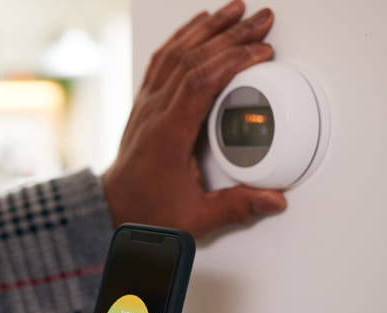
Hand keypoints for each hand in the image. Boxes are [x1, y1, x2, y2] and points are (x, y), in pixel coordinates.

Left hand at [102, 0, 285, 238]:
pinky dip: (184, 36)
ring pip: (175, 52)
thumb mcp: (195, 218)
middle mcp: (154, 111)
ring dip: (208, 27)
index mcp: (168, 134)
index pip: (200, 83)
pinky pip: (162, 59)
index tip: (262, 52)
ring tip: (237, 10)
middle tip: (263, 20)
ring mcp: (147, 103)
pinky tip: (200, 23)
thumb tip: (274, 200)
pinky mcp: (146, 101)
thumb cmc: (147, 211)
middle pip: (192, 59)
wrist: (112, 209)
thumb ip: (236, 208)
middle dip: (231, 34)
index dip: (232, 61)